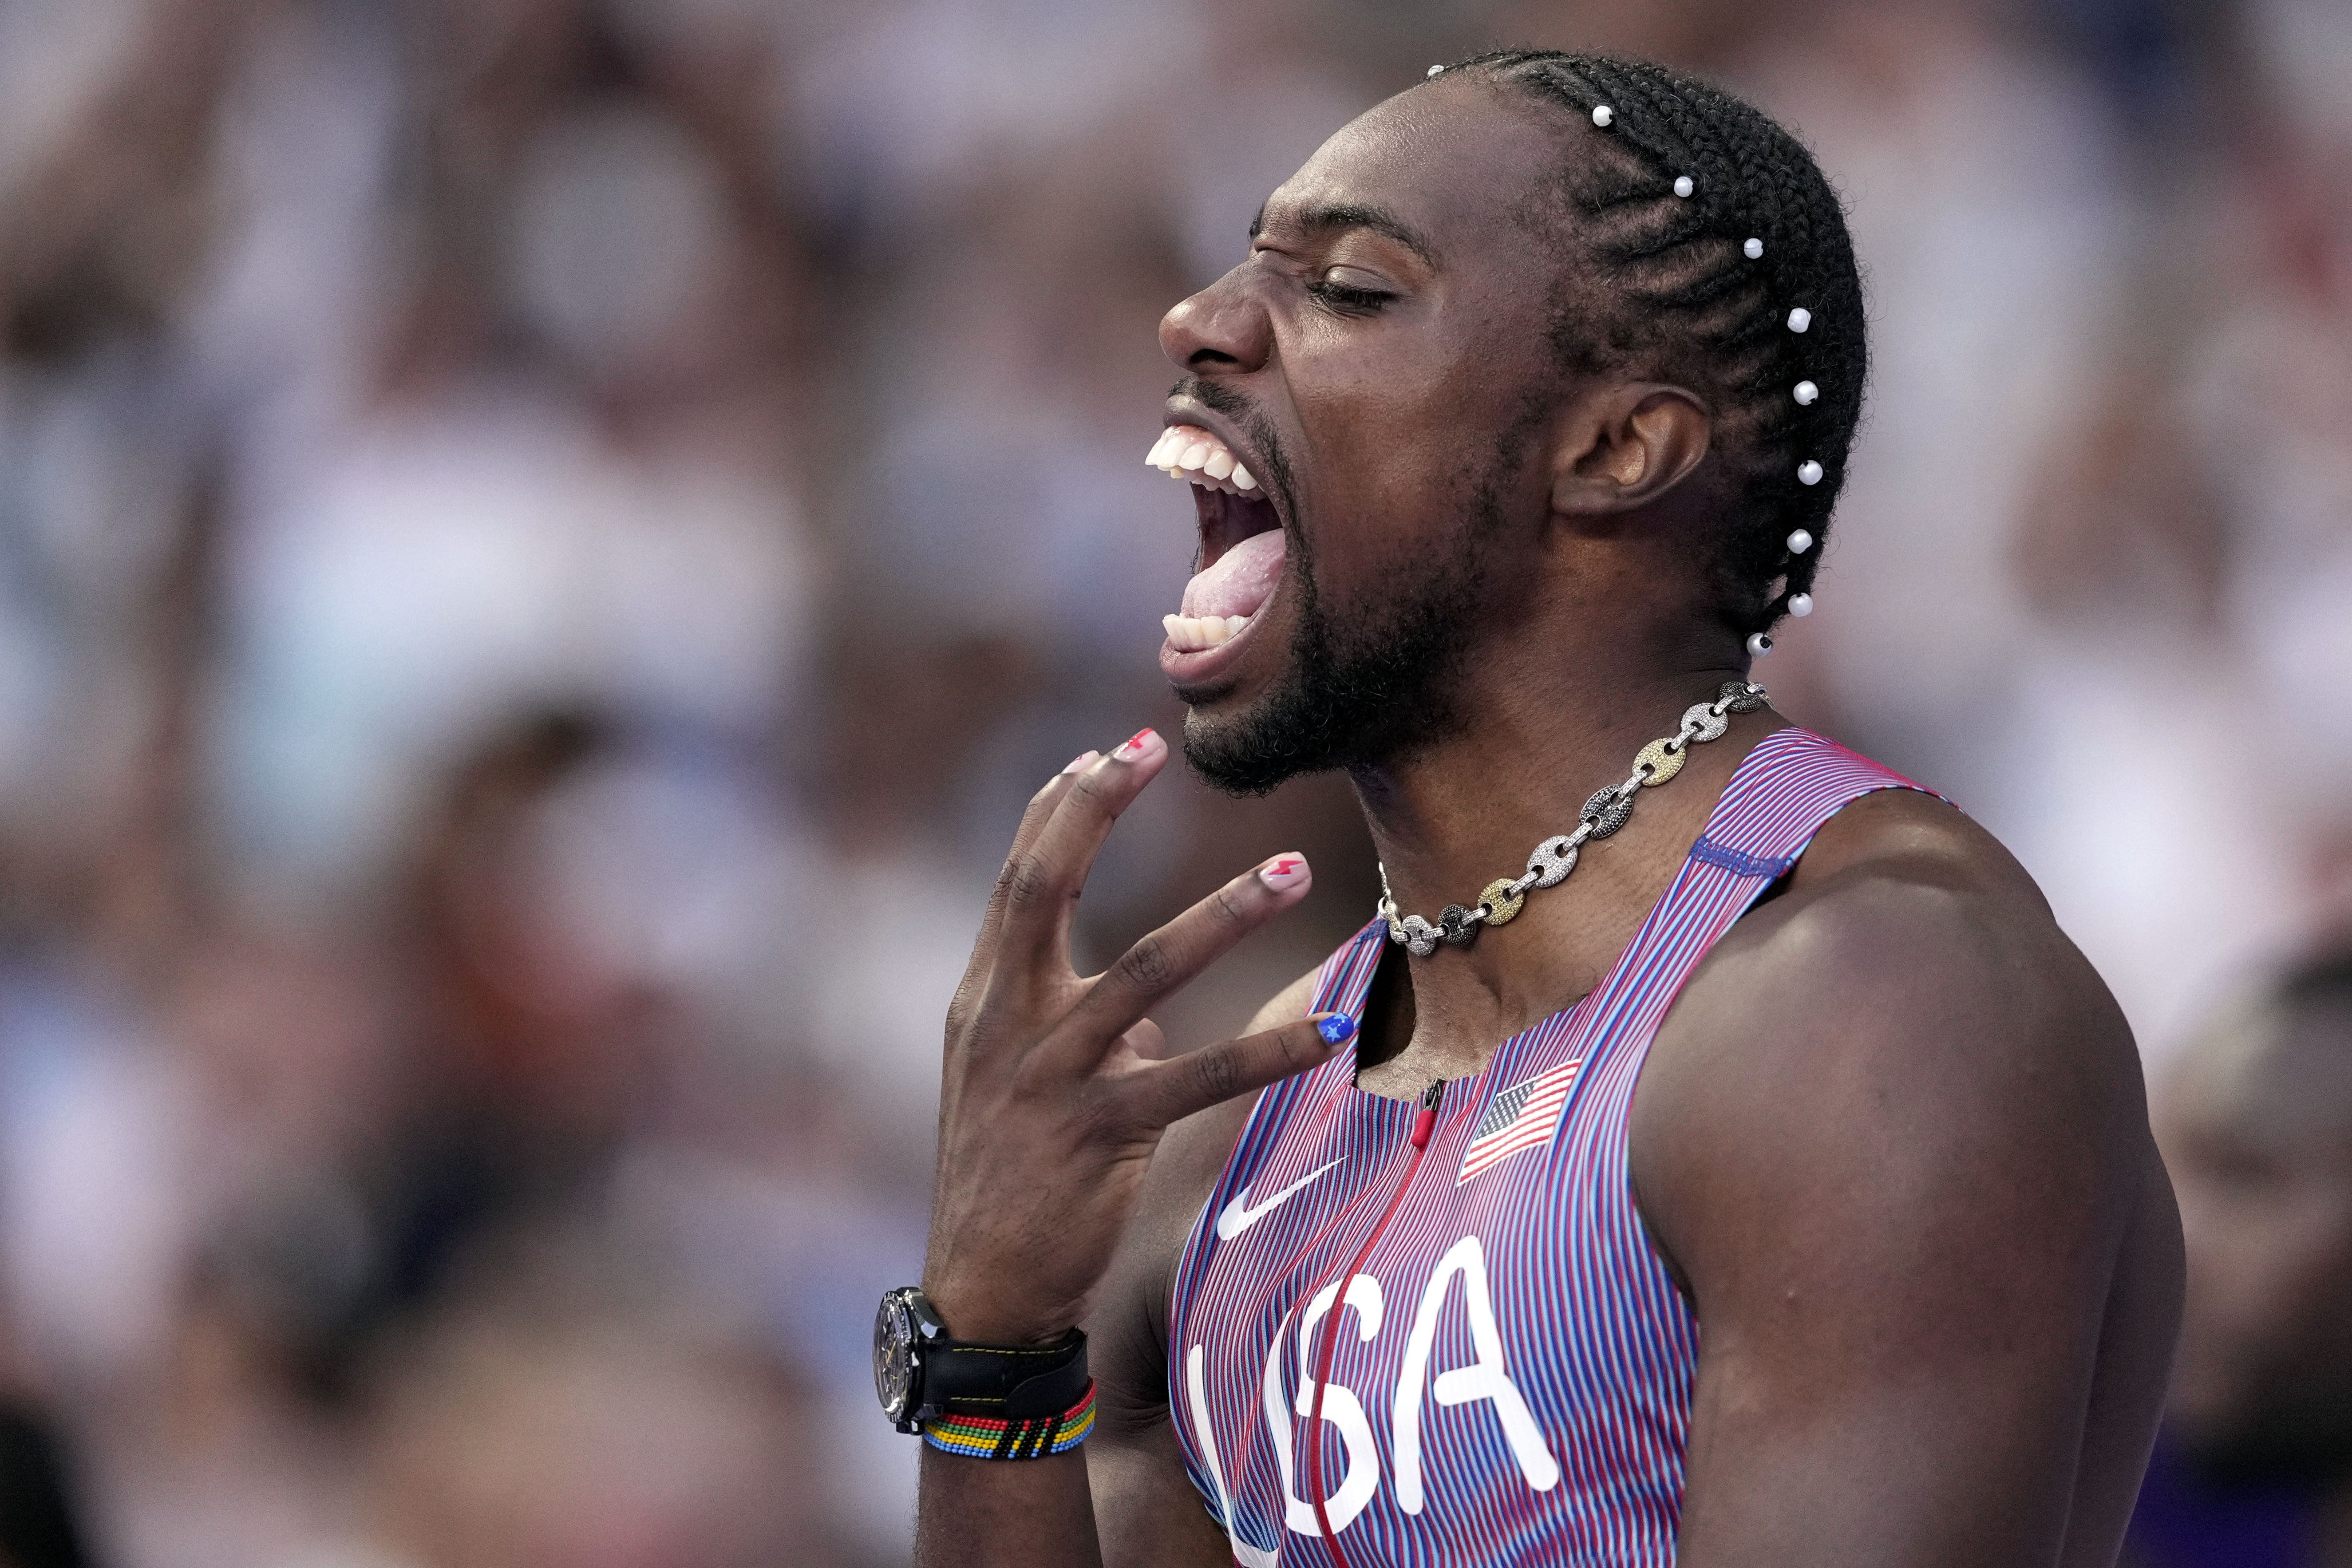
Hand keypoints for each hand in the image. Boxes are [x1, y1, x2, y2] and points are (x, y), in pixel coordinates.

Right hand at [922, 727, 1353, 1344]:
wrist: (982, 1288)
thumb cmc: (1007, 1176)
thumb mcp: (1016, 1082)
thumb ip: (1074, 1025)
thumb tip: (1152, 1012)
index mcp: (983, 1000)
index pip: (1017, 879)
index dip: (1057, 809)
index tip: (1106, 750)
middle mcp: (1005, 1022)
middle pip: (1042, 888)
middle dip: (1092, 811)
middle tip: (1150, 748)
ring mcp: (1050, 1075)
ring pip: (1144, 974)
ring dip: (1222, 914)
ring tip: (1291, 867)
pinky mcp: (1100, 1132)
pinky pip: (1200, 1079)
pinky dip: (1272, 1051)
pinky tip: (1333, 1031)